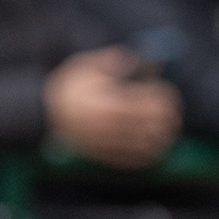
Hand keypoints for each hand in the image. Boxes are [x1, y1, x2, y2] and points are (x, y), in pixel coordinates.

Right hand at [45, 49, 180, 167]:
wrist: (45, 115)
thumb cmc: (69, 87)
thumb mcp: (85, 65)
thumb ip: (112, 60)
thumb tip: (136, 58)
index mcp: (109, 102)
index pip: (150, 101)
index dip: (165, 96)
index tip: (168, 90)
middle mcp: (112, 126)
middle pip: (154, 126)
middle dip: (168, 117)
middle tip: (173, 111)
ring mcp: (111, 144)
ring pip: (150, 146)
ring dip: (164, 138)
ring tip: (168, 128)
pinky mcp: (107, 156)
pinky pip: (137, 161)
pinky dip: (151, 154)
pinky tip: (155, 144)